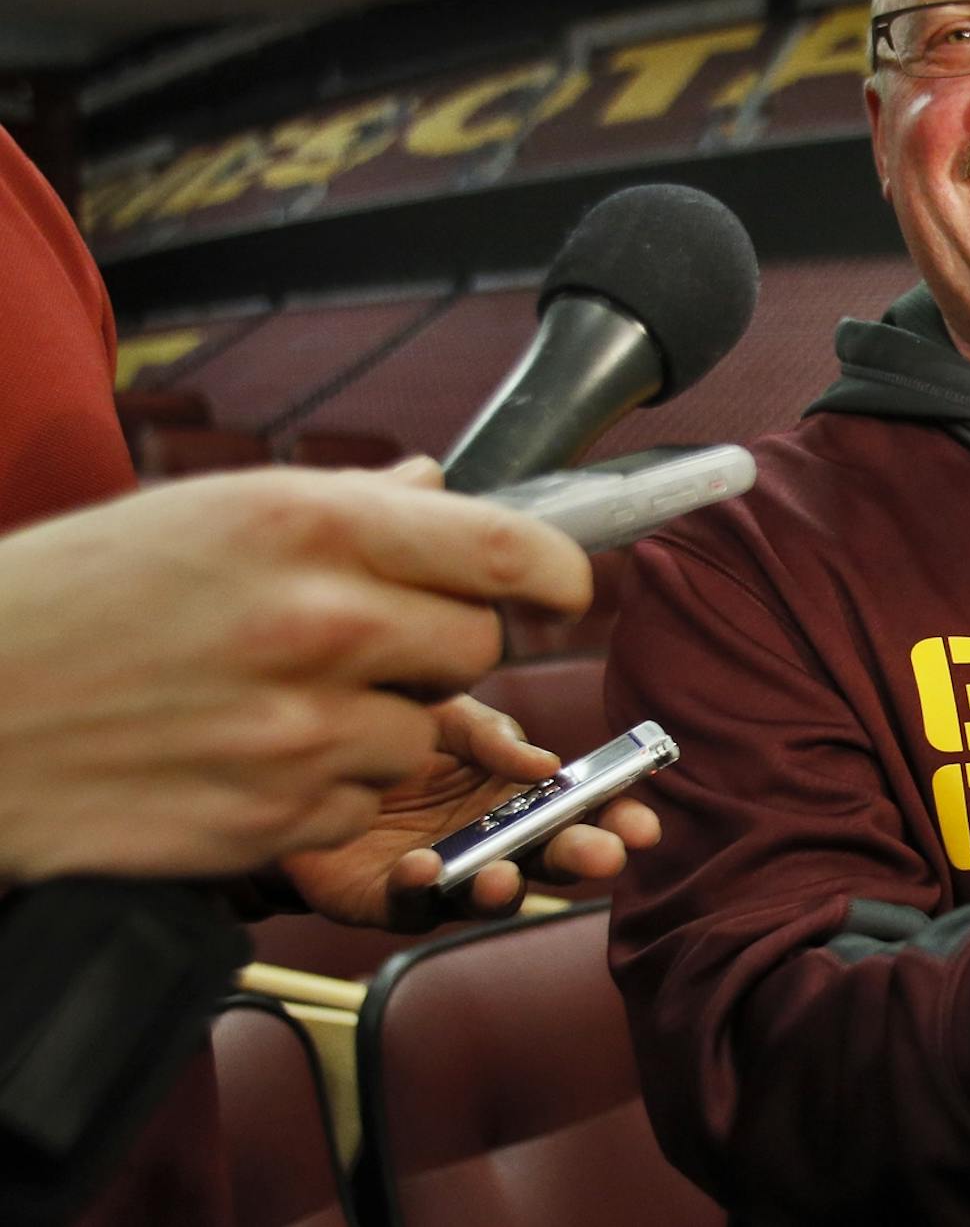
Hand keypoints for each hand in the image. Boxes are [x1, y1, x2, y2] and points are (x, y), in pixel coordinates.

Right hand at [0, 460, 590, 881]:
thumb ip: (345, 506)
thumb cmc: (72, 601)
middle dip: (442, 645)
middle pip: (480, 647)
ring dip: (378, 722)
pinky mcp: (278, 819)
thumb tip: (439, 489)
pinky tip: (244, 755)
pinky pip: (361, 802)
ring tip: (274, 700)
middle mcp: (321, 624)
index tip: (557, 589)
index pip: (511, 551)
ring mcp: (304, 731)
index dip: (556, 575)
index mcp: (309, 526)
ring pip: (425, 734)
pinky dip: (324, 787)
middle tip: (365, 640)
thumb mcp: (202, 512)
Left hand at [277, 694, 662, 929]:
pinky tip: (422, 867)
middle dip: (582, 858)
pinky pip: (411, 904)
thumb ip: (492, 734)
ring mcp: (446, 873)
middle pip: (549, 856)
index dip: (616, 818)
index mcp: (517, 791)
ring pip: (490, 893)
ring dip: (506, 890)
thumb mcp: (444, 711)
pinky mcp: (388, 900)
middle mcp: (491, 837)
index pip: (580, 807)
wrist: (298, 756)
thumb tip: (546, 765)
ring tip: (506, 875)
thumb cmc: (384, 730)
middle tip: (605, 856)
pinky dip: (421, 891)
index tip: (643, 825)